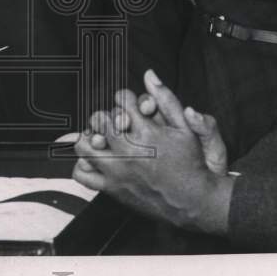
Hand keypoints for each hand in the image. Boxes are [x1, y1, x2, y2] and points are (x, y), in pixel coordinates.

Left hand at [71, 72, 232, 234]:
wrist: (193, 201)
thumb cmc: (190, 163)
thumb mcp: (184, 128)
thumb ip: (166, 99)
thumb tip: (149, 74)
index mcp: (145, 132)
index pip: (120, 100)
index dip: (124, 99)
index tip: (129, 106)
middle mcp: (128, 150)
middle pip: (100, 120)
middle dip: (107, 116)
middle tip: (116, 122)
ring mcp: (117, 170)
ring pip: (85, 145)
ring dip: (91, 138)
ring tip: (102, 138)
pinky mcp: (112, 188)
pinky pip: (82, 175)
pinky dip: (83, 165)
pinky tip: (94, 160)